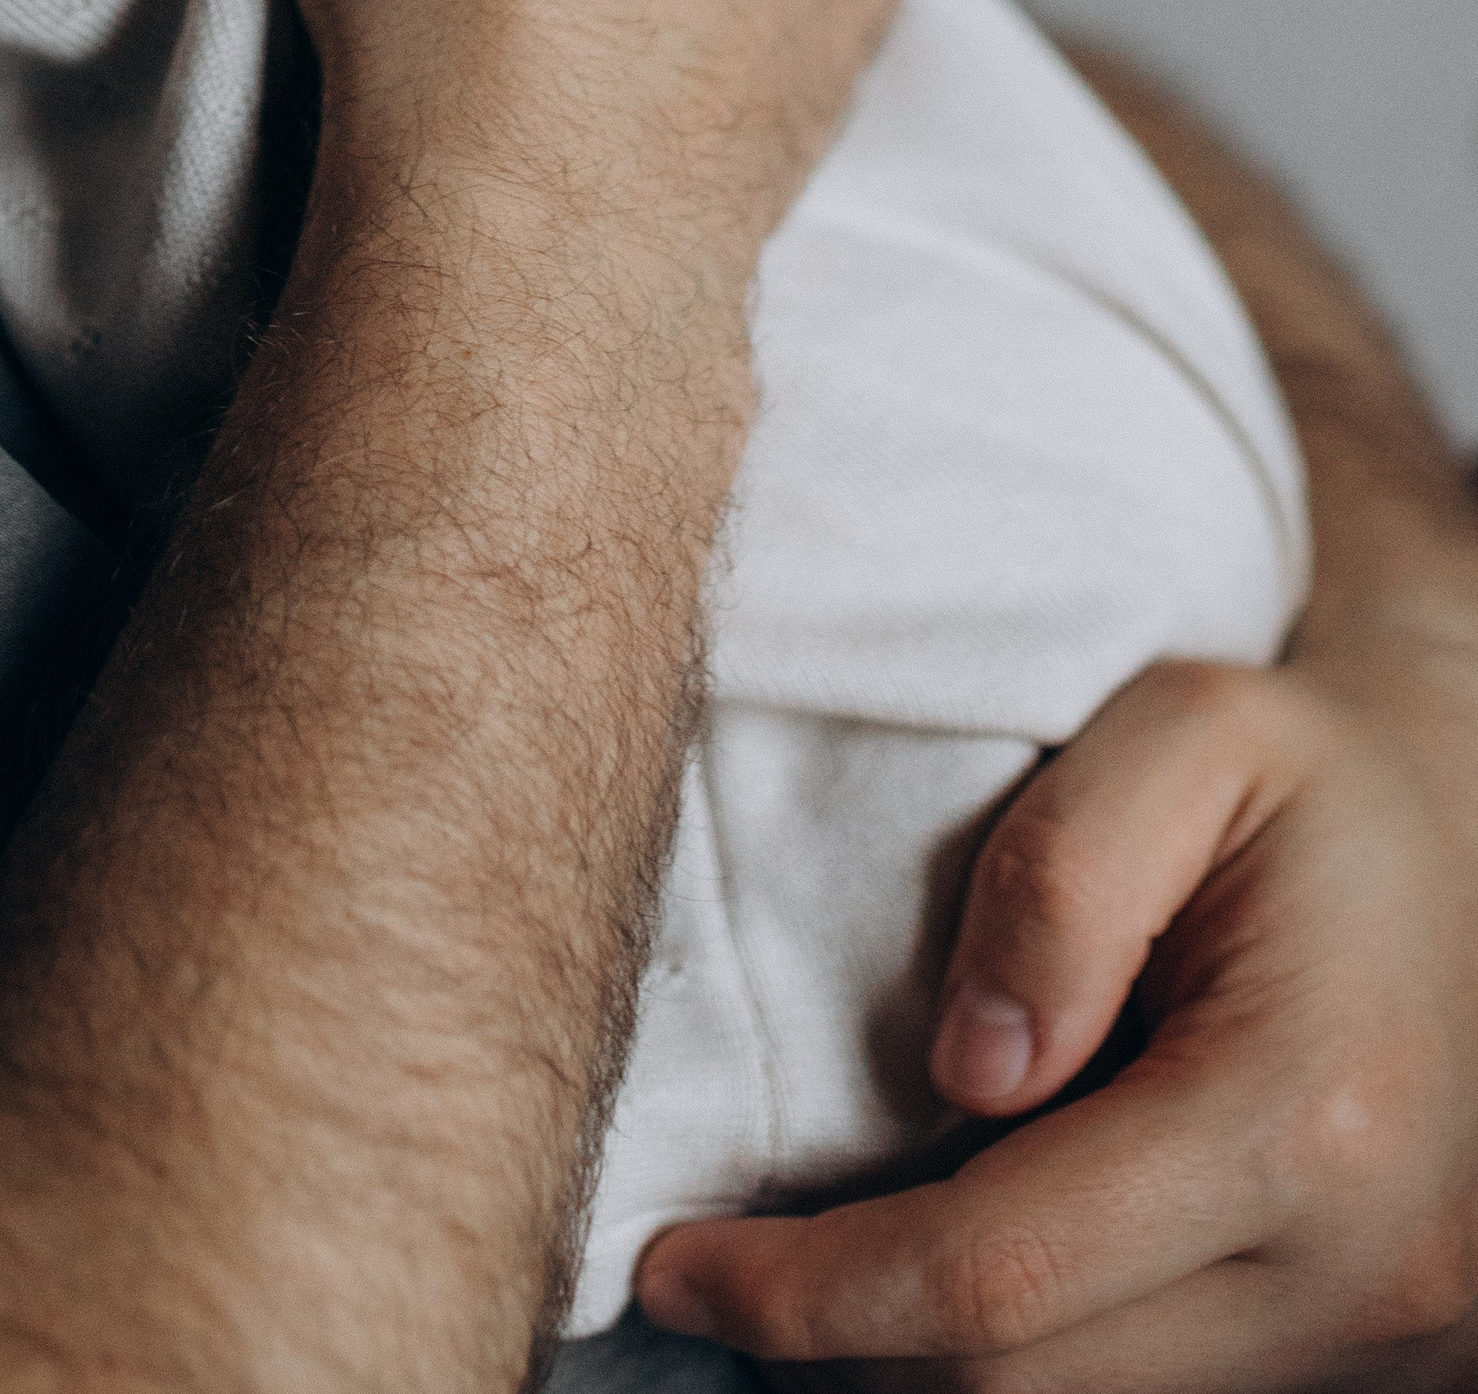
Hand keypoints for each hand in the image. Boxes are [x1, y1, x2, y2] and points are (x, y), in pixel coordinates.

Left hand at [636, 642, 1477, 1385]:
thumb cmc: (1310, 775)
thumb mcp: (1186, 729)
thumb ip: (1059, 882)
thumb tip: (966, 1073)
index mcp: (1300, 1122)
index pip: (996, 1277)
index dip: (810, 1295)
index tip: (674, 1264)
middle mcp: (1363, 1276)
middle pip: (1029, 1389)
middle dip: (841, 1346)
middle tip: (719, 1266)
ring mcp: (1384, 1345)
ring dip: (930, 1359)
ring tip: (830, 1257)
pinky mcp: (1373, 1365)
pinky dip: (1038, 1352)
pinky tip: (960, 1263)